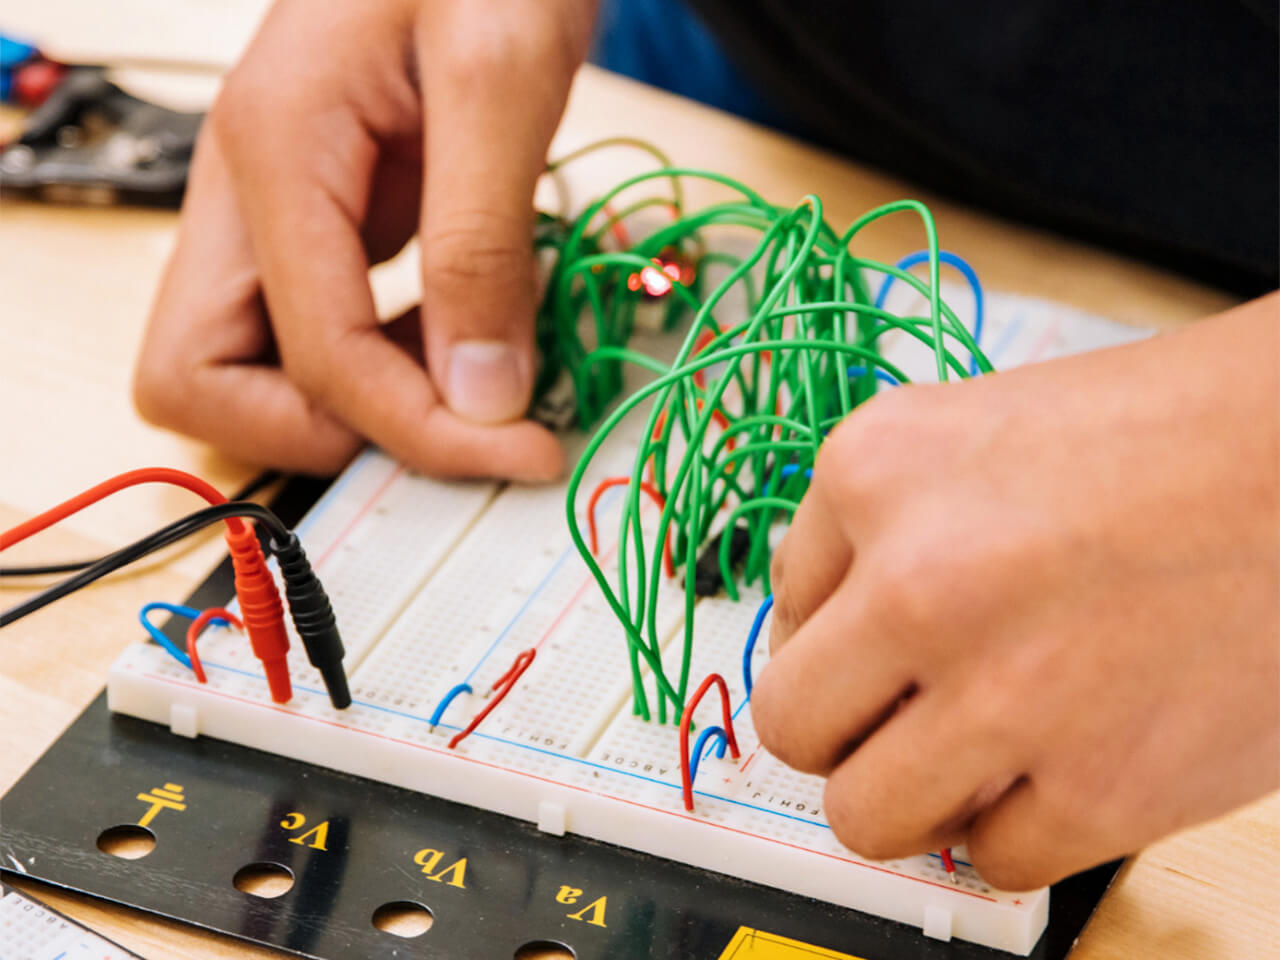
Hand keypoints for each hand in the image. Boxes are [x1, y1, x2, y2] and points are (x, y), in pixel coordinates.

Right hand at [134, 0, 596, 477]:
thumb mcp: (503, 77)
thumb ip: (482, 245)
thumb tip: (481, 396)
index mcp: (274, 147)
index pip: (314, 356)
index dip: (416, 428)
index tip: (518, 448)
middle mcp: (247, 187)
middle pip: (199, 378)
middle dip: (325, 431)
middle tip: (449, 427)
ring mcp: (275, 207)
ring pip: (245, 365)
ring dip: (354, 404)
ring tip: (475, 378)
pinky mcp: (321, 217)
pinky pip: (313, 329)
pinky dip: (384, 361)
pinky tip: (465, 333)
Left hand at [753, 293, 1279, 889]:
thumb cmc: (1159, 439)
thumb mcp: (962, 432)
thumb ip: (863, 531)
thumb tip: (809, 640)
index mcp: (874, 473)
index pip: (781, 612)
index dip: (839, 635)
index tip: (888, 641)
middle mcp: (921, 582)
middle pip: (793, 727)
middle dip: (841, 731)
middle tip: (899, 716)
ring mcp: (1006, 692)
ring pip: (864, 817)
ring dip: (909, 795)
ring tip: (971, 749)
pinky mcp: (1101, 788)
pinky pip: (991, 859)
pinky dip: (1017, 827)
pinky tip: (1059, 763)